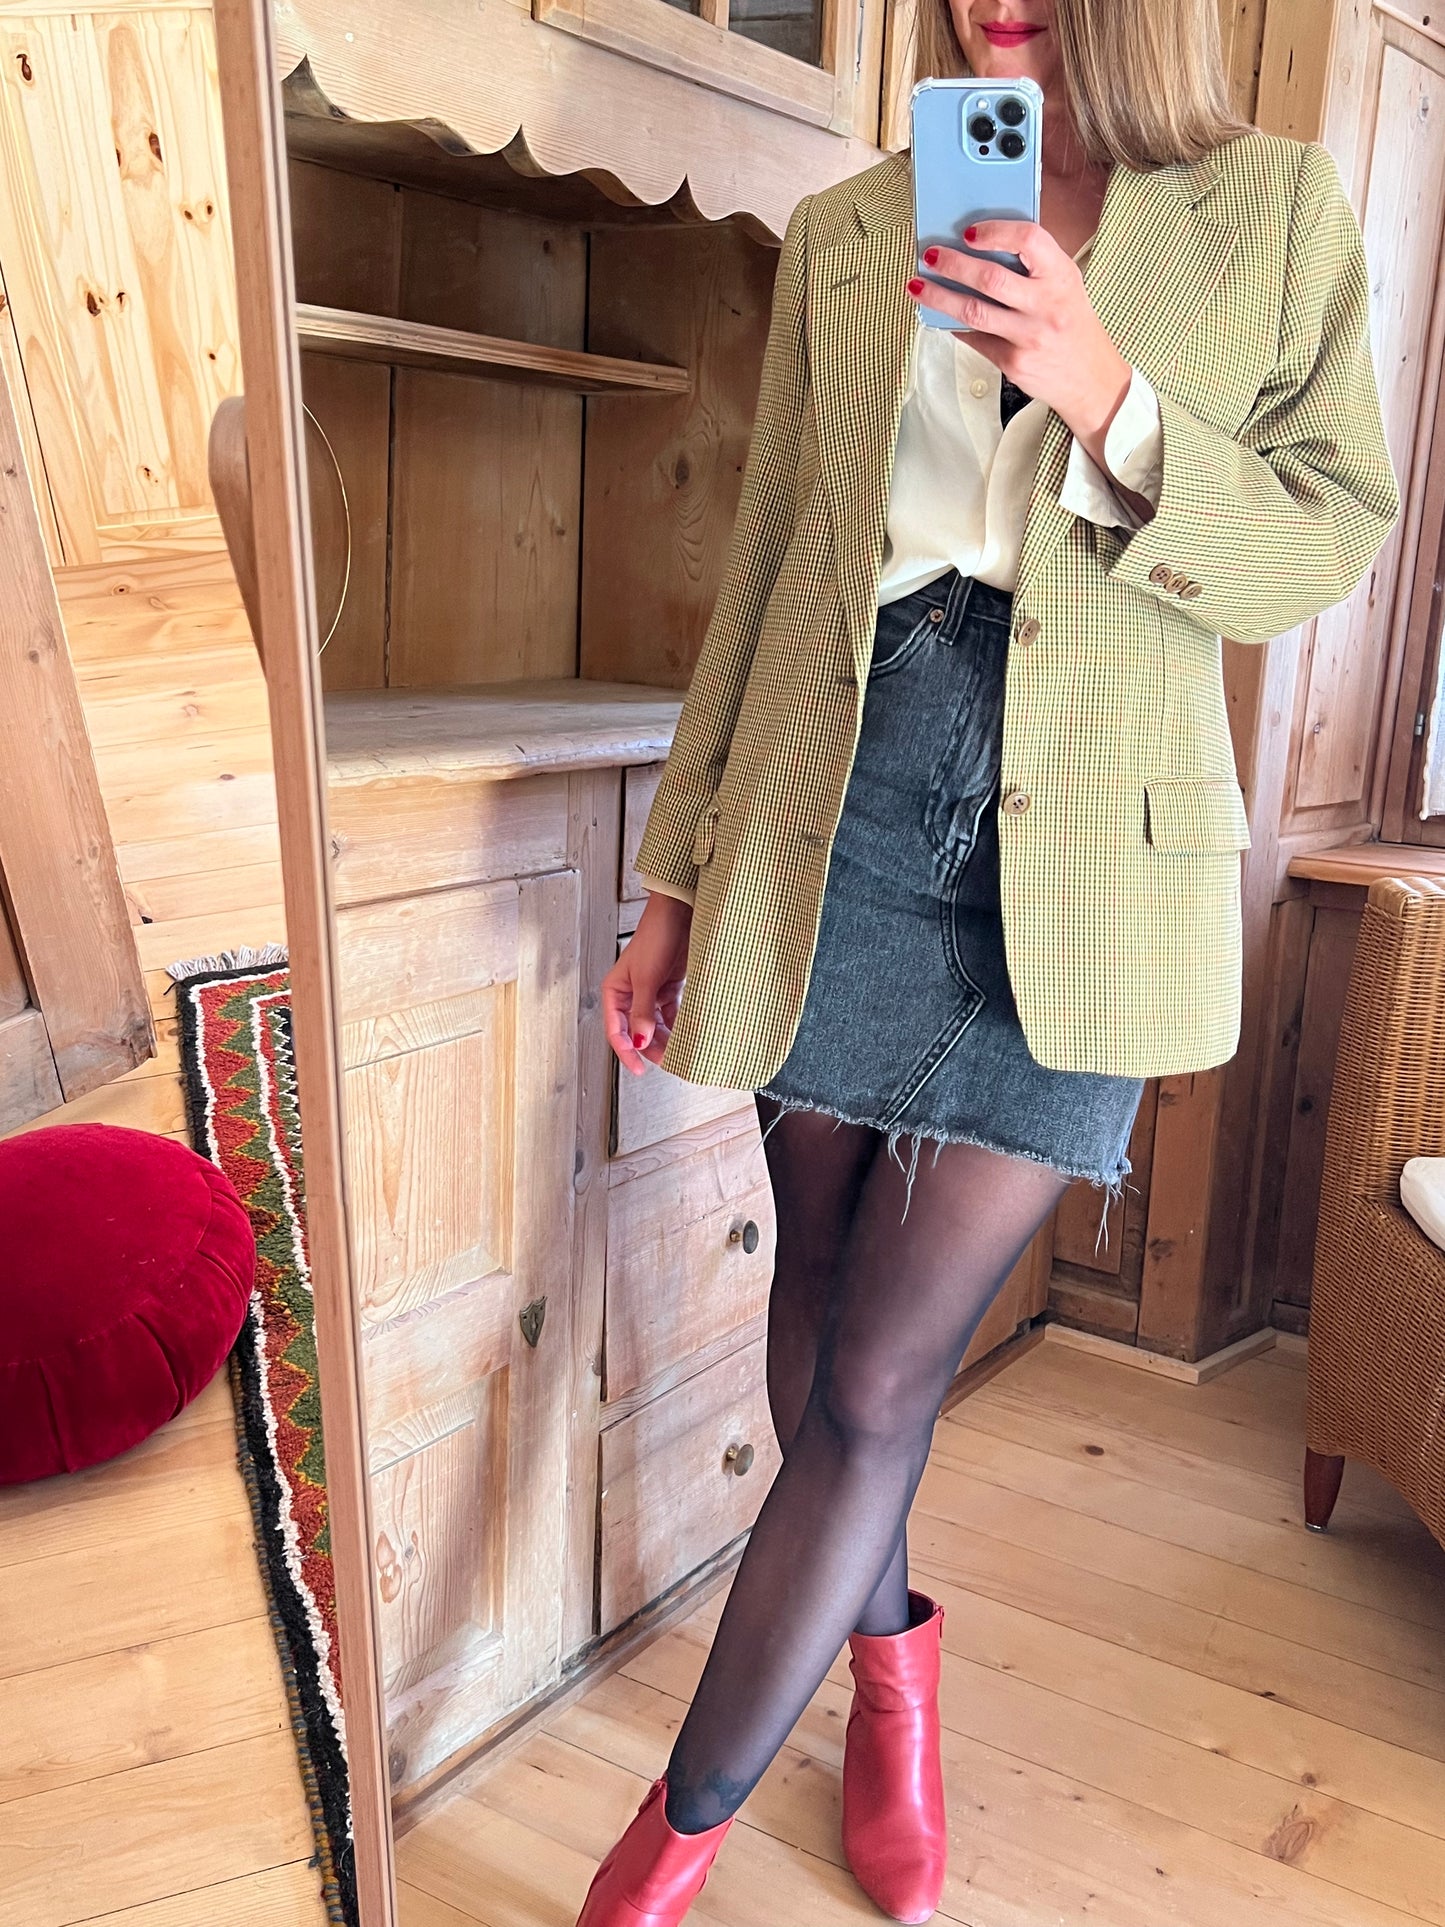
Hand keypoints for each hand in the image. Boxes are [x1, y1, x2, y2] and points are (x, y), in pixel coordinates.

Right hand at [602, 891, 692, 1075]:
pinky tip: (685, 1035)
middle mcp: (630, 994)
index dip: (626, 1052)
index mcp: (615, 991)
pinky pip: (670, 1016)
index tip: (639, 1069)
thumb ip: (643, 1013)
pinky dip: (676, 1026)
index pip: (616, 1030)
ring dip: (664, 1039)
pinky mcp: (668, 989)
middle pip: (637, 1032)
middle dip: (650, 1047)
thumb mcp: (647, 979)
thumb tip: (639, 1042)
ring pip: (654, 1026)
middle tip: (667, 1061)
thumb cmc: (657, 937)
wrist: (681, 914)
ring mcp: (650, 993)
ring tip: (678, 1051)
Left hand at [907, 220, 1131, 464]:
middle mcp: (1047, 305)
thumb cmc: (1072, 324)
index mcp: (1061, 275)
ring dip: (939, 297)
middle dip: (953, 264)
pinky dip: (954, 325)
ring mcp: (1029, 336)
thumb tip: (982, 245)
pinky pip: (975, 339)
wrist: (1090, 379)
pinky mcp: (1013, 362)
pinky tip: (939, 315)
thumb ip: (1034, 265)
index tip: (968, 233)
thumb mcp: (1066, 285)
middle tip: (930, 255)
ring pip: (973, 312)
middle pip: (990, 278)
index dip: (994, 232)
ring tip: (918, 285)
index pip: (1028, 239)